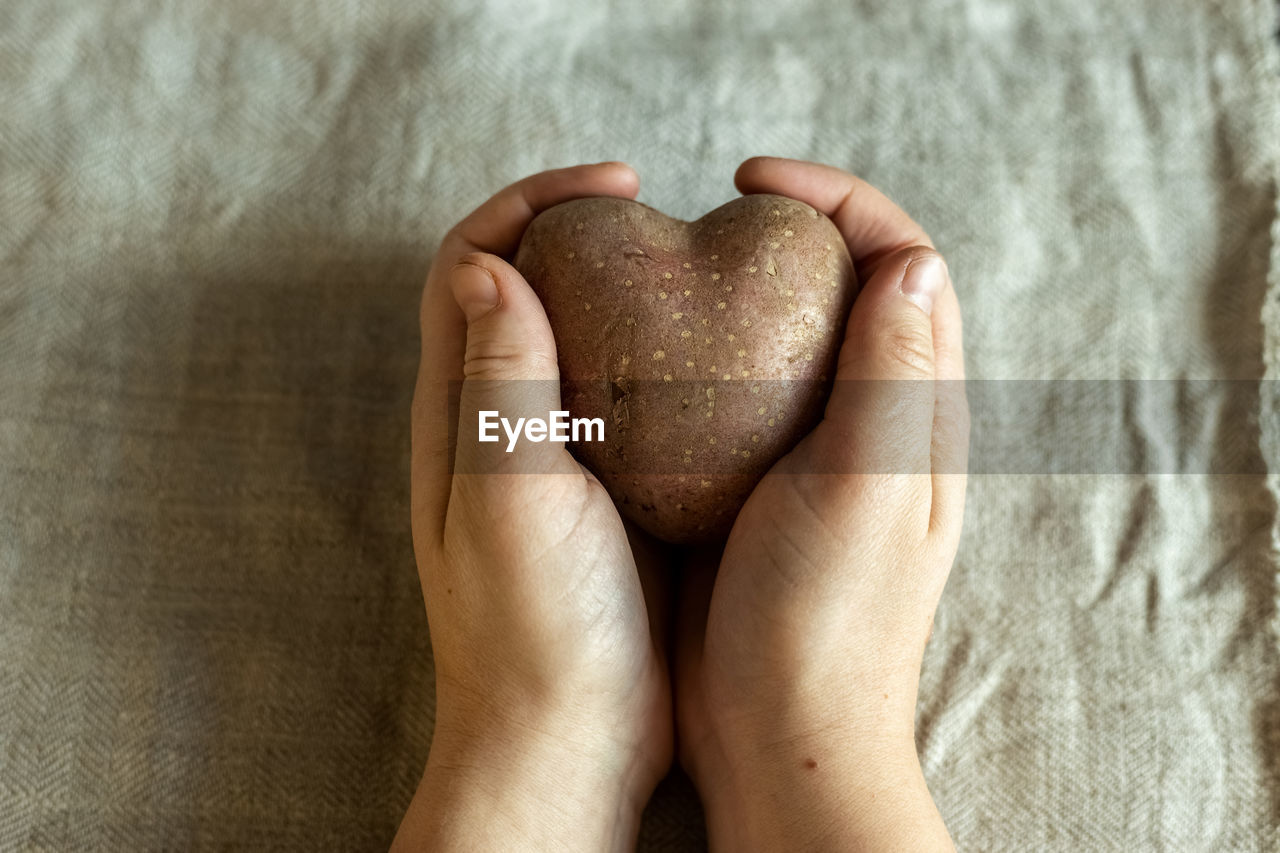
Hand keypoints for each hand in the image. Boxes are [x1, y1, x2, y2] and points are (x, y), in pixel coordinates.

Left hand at [393, 163, 672, 851]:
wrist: (568, 742)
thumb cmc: (535, 630)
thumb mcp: (513, 496)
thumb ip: (502, 382)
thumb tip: (490, 262)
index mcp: (461, 413)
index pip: (471, 262)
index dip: (532, 202)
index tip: (617, 186)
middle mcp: (497, 423)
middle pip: (522, 286)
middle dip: (579, 228)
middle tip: (657, 211)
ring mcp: (553, 458)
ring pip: (580, 338)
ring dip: (624, 288)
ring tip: (693, 272)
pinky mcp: (605, 493)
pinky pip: (630, 399)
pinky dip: (663, 359)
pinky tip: (721, 362)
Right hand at [674, 157, 968, 850]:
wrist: (778, 734)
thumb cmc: (829, 622)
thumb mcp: (868, 487)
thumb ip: (895, 374)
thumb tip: (912, 259)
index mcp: (917, 408)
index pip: (902, 259)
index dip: (839, 196)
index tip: (752, 180)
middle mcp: (872, 419)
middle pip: (842, 284)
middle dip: (784, 227)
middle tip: (707, 214)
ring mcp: (810, 452)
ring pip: (779, 334)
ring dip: (733, 287)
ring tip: (669, 269)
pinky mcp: (751, 484)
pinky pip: (726, 392)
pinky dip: (691, 354)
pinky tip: (641, 354)